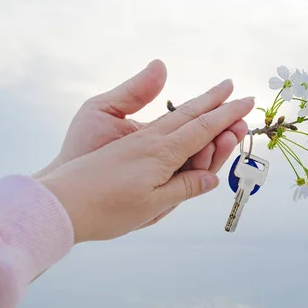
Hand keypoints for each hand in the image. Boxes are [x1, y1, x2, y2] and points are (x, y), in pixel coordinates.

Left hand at [39, 86, 254, 242]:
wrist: (61, 207)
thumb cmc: (102, 208)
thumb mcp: (151, 205)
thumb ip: (183, 185)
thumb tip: (211, 175)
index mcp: (160, 154)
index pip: (201, 127)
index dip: (225, 114)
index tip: (245, 100)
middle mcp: (153, 145)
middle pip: (193, 120)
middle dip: (219, 110)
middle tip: (242, 103)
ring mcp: (141, 146)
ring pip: (180, 128)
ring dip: (206, 121)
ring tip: (228, 124)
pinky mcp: (130, 151)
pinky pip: (164, 138)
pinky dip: (183, 132)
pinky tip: (193, 131)